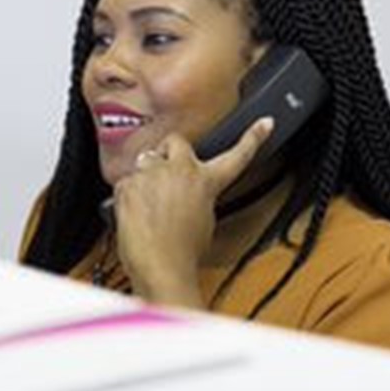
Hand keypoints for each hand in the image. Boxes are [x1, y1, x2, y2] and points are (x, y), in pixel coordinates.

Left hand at [112, 117, 274, 307]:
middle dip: (169, 151)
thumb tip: (186, 193)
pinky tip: (135, 215)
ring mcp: (153, 174)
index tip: (264, 123)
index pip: (237, 155)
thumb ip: (198, 197)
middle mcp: (180, 171)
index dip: (253, 137)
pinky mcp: (128, 183)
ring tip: (148, 205)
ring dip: (146, 177)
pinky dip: (128, 196)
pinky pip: (125, 182)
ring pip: (145, 161)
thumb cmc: (182, 253)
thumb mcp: (204, 223)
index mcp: (207, 182)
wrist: (160, 266)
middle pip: (175, 141)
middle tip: (166, 172)